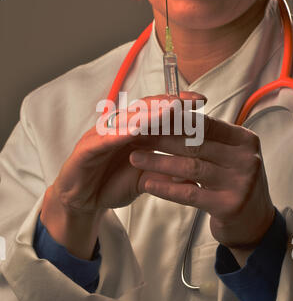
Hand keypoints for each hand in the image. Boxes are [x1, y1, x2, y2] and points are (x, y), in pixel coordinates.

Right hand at [41, 92, 205, 258]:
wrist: (83, 201)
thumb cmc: (112, 184)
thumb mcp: (146, 180)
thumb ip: (166, 174)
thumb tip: (196, 175)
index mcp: (134, 131)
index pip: (158, 112)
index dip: (178, 105)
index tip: (202, 100)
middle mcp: (119, 128)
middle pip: (144, 109)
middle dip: (167, 102)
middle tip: (188, 99)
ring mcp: (103, 135)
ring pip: (126, 121)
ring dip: (147, 114)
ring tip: (168, 109)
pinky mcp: (87, 149)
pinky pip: (104, 140)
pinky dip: (119, 134)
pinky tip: (134, 131)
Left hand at [129, 115, 274, 255]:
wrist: (254, 222)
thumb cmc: (231, 181)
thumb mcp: (227, 155)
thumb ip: (206, 138)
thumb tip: (168, 115)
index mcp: (244, 140)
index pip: (205, 124)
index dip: (175, 119)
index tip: (149, 117)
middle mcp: (246, 158)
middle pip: (196, 143)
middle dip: (161, 138)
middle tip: (135, 134)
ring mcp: (241, 183)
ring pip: (191, 166)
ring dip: (159, 161)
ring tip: (135, 157)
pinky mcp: (229, 206)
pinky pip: (190, 193)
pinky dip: (166, 188)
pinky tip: (148, 183)